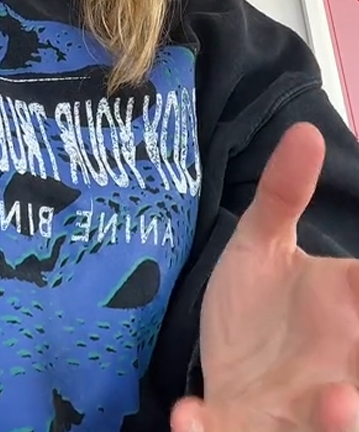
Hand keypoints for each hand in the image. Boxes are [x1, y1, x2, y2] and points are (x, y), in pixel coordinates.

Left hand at [173, 123, 358, 430]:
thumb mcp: (260, 248)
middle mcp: (337, 371)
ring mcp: (293, 409)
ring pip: (330, 427)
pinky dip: (210, 431)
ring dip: (335, 423)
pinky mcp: (240, 427)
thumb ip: (282, 196)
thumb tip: (306, 132)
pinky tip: (190, 413)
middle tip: (352, 383)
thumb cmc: (257, 311)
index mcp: (347, 316)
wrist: (222, 362)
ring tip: (334, 400)